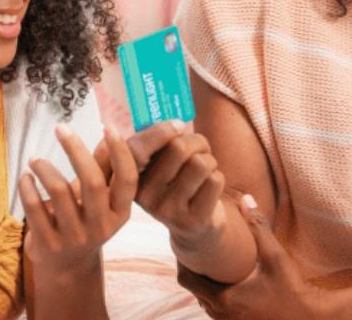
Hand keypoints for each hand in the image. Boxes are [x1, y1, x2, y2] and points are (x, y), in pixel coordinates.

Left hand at [20, 124, 137, 268]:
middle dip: (75, 149)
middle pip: (92, 181)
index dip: (121, 152)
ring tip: (35, 161)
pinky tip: (26, 178)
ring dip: (44, 168)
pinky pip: (35, 207)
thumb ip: (105, 168)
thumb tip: (112, 132)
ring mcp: (74, 237)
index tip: (109, 126)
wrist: (66, 267)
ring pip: (59, 191)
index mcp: (120, 213)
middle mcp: (101, 226)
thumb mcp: (101, 200)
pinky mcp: (48, 243)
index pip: (127, 180)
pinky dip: (27, 186)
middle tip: (60, 128)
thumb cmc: (85, 221)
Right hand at [129, 121, 226, 245]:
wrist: (193, 231)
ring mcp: (169, 211)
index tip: (177, 125)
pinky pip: (214, 180)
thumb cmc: (177, 185)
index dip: (160, 130)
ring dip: (210, 159)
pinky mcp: (193, 220)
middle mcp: (146, 197)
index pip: (137, 149)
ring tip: (206, 166)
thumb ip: (159, 144)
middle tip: (200, 147)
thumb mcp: (159, 168)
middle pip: (178, 148)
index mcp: (132, 179)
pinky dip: (218, 176)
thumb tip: (175, 121)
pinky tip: (210, 185)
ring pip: (200, 163)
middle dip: (197, 141)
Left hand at [177, 196, 328, 319]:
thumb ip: (258, 227)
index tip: (187, 242)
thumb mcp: (275, 257)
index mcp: (223, 299)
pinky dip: (215, 293)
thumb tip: (246, 198)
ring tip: (210, 260)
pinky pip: (215, 308)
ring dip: (204, 282)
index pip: (186, 279)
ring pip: (203, 300)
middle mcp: (219, 314)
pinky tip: (226, 278)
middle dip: (194, 268)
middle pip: (192, 289)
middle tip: (198, 247)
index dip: (183, 259)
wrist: (309, 318)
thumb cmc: (292, 290)